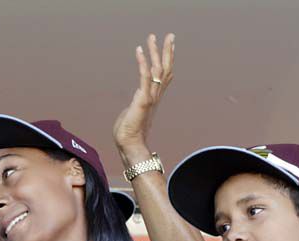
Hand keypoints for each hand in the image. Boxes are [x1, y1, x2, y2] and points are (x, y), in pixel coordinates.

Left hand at [113, 33, 174, 163]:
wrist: (130, 146)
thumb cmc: (129, 133)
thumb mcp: (134, 114)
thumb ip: (136, 105)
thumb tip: (135, 105)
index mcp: (154, 98)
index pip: (164, 76)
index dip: (167, 60)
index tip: (169, 47)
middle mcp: (155, 96)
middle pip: (165, 69)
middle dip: (167, 51)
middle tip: (170, 35)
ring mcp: (150, 97)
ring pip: (157, 70)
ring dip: (155, 52)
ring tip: (152, 37)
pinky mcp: (142, 100)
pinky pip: (144, 77)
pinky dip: (142, 63)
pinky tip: (139, 50)